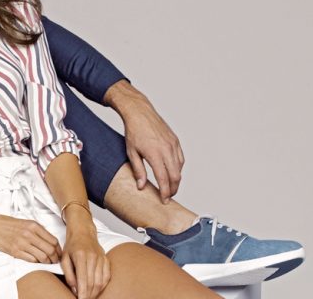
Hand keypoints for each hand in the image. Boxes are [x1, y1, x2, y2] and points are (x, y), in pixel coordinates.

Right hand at [0, 212, 61, 263]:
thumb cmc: (4, 223)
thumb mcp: (24, 222)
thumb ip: (36, 230)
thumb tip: (49, 241)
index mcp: (33, 225)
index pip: (53, 240)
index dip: (59, 249)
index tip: (59, 253)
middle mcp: (29, 234)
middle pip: (50, 250)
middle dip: (55, 258)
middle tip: (55, 260)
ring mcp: (22, 243)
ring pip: (42, 257)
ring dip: (46, 262)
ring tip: (46, 262)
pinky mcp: (14, 251)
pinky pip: (31, 260)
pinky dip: (35, 262)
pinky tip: (35, 261)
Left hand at [61, 224, 109, 298]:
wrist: (83, 232)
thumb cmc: (72, 245)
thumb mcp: (64, 258)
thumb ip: (68, 274)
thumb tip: (74, 289)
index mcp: (80, 256)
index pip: (83, 279)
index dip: (82, 292)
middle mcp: (92, 257)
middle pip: (92, 282)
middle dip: (88, 294)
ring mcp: (101, 258)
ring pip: (100, 281)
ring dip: (95, 292)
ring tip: (89, 296)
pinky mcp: (106, 259)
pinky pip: (107, 276)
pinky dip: (103, 285)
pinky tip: (97, 290)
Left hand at [105, 80, 183, 201]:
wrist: (139, 112)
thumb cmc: (133, 131)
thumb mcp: (131, 152)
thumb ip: (138, 170)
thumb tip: (142, 186)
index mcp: (155, 153)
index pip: (164, 178)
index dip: (165, 192)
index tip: (164, 200)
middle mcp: (166, 149)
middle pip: (176, 176)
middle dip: (173, 189)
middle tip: (168, 196)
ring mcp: (173, 144)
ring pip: (180, 168)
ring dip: (176, 179)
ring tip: (169, 186)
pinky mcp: (175, 140)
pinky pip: (180, 158)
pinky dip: (178, 168)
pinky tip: (172, 172)